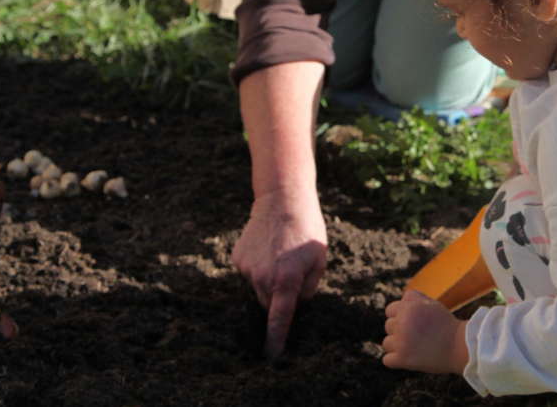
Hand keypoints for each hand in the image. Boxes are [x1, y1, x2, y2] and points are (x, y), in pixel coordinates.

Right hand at [232, 188, 326, 358]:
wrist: (282, 199)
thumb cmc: (306, 229)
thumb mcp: (319, 259)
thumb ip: (309, 288)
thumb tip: (295, 303)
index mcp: (286, 280)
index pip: (279, 319)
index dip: (276, 341)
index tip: (271, 359)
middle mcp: (263, 278)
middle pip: (268, 304)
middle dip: (278, 297)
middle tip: (290, 273)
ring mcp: (247, 268)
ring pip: (257, 288)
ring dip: (268, 280)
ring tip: (279, 254)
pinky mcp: (237, 258)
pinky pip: (248, 272)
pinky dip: (257, 266)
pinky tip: (266, 247)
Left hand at [382, 290, 468, 373]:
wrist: (461, 347)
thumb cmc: (446, 325)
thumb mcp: (431, 304)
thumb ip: (413, 299)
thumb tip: (399, 301)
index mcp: (408, 307)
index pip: (390, 310)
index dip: (399, 316)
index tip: (411, 324)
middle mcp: (402, 322)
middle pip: (388, 326)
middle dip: (399, 331)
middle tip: (416, 336)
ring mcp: (401, 341)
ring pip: (386, 343)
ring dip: (397, 346)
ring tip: (414, 347)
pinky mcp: (403, 358)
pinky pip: (387, 360)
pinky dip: (396, 361)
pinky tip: (407, 359)